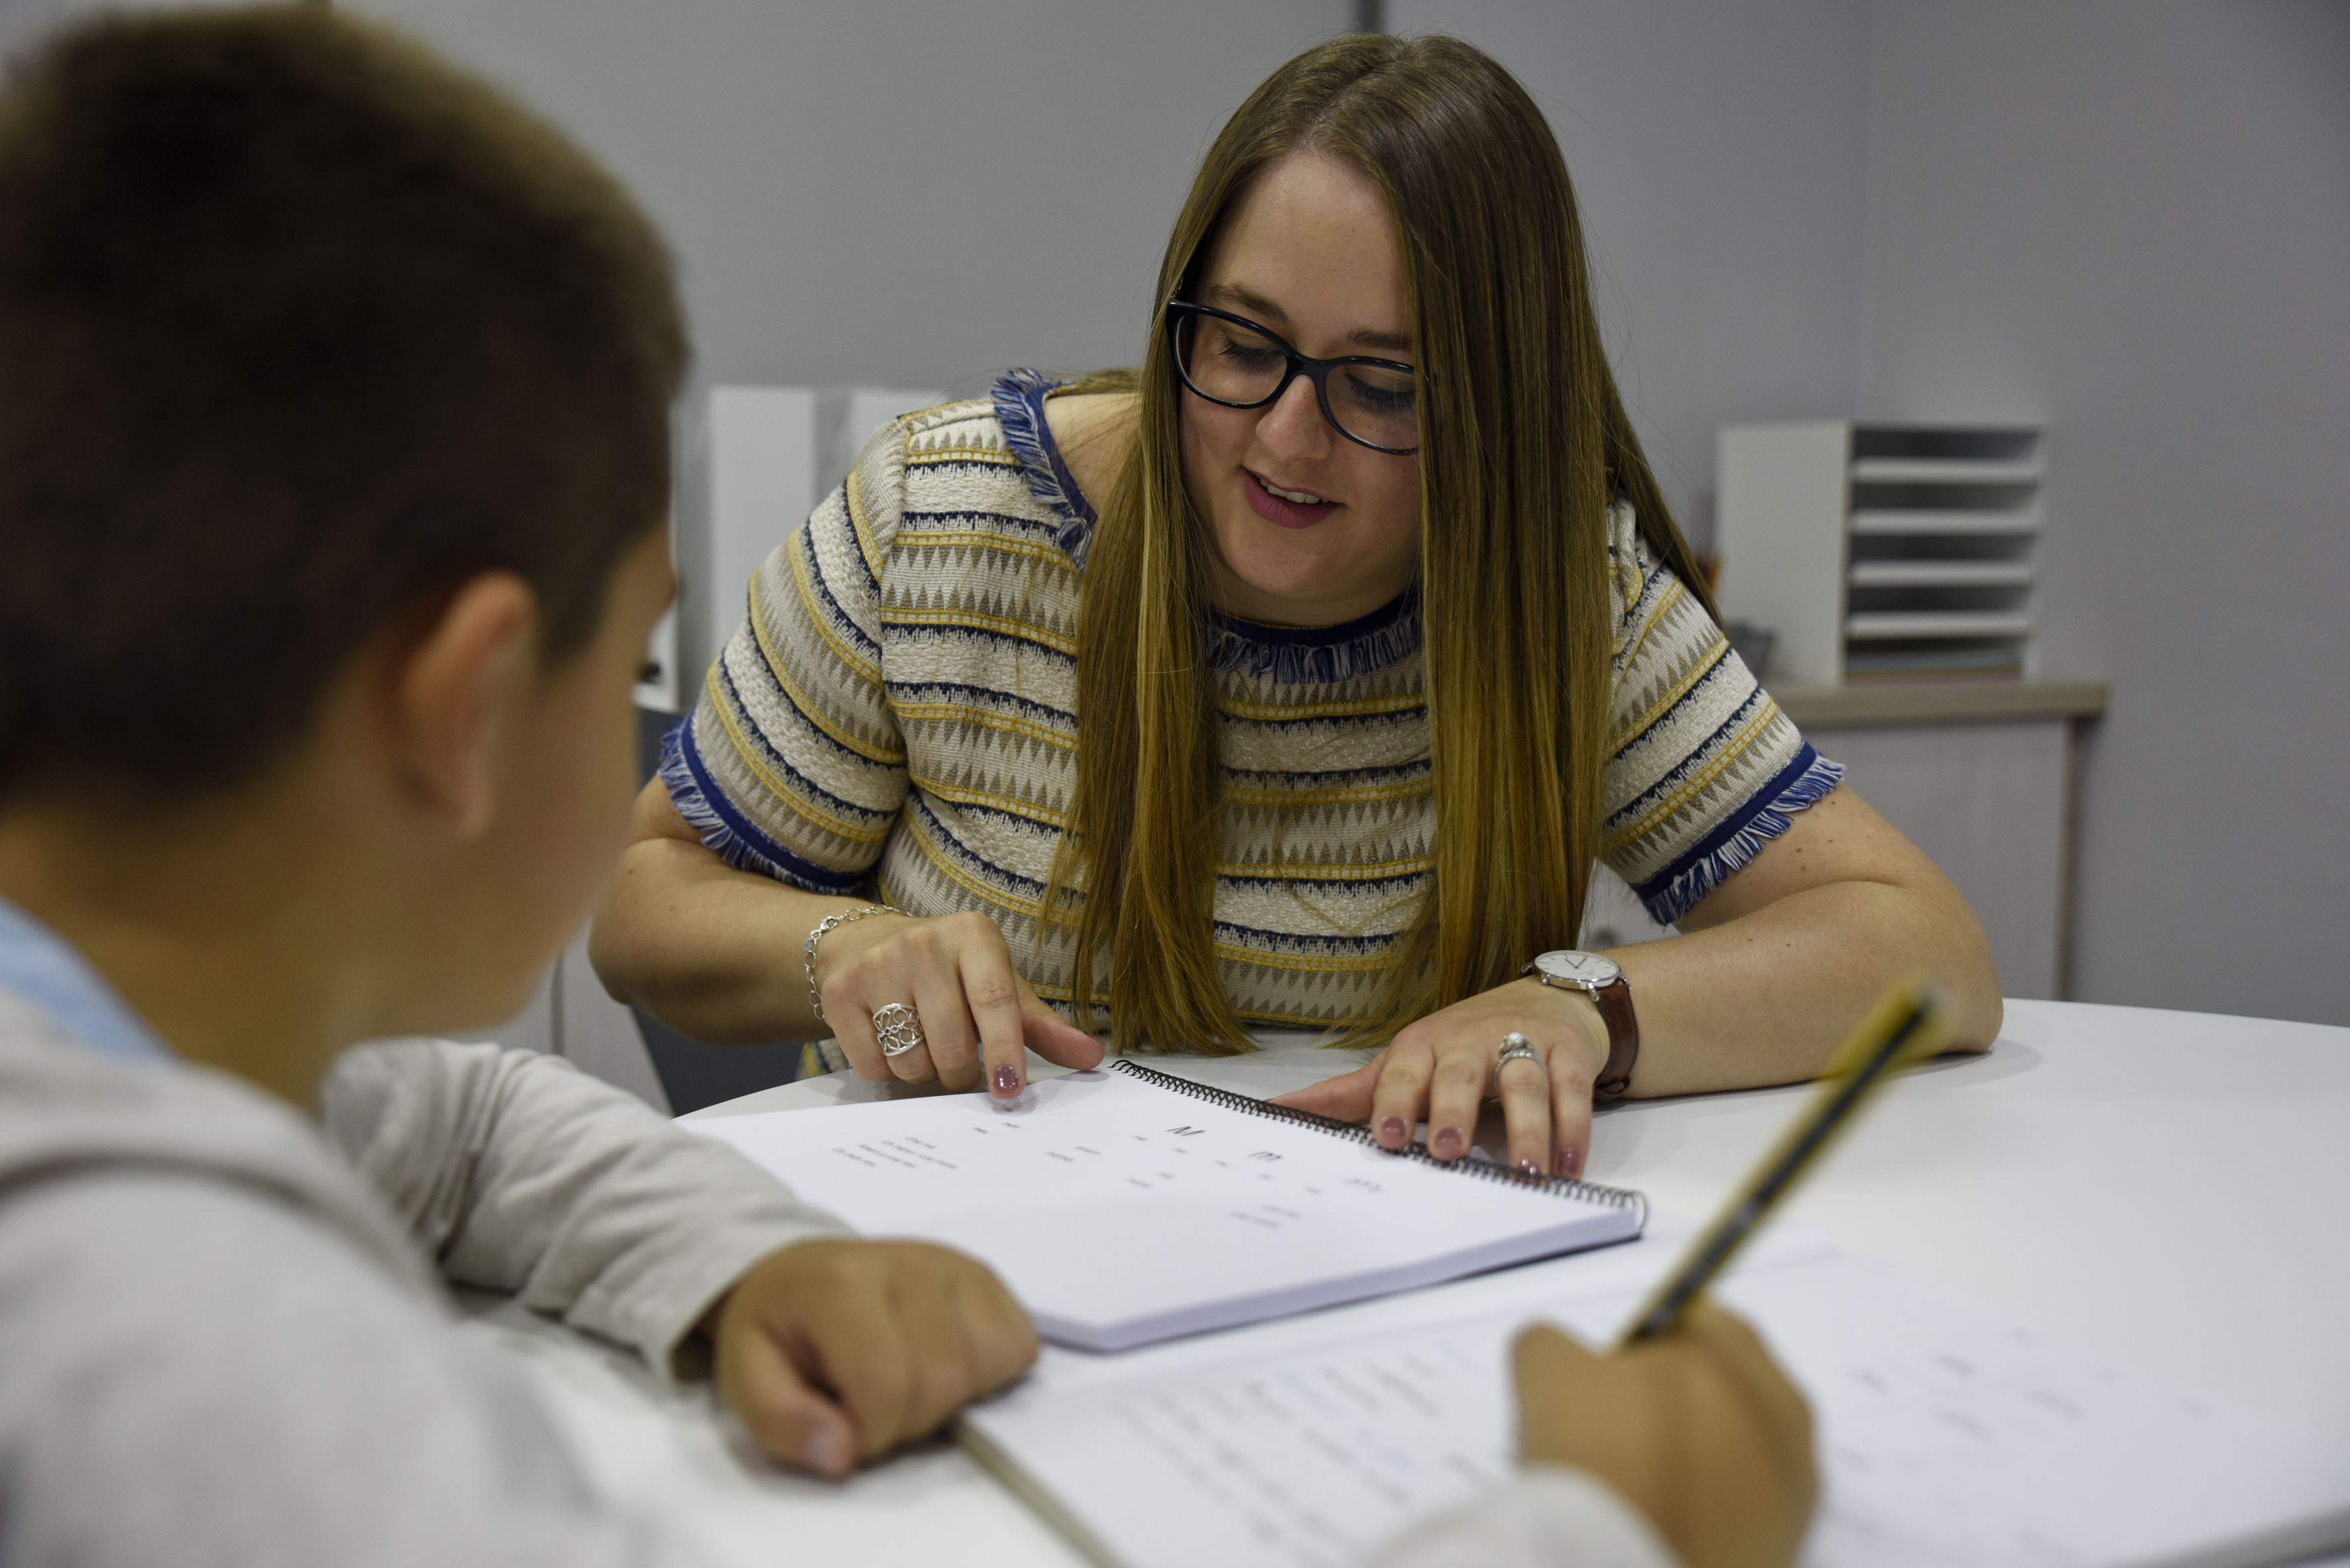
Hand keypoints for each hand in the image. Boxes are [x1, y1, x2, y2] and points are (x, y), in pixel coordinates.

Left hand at [709, 1238, 1038, 1477]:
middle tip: (873, 1411)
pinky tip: (944, 1366)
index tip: (846, 1431)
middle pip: (944, 1378)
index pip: (886, 1381)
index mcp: (839, 1283)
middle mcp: (907, 1261)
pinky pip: (1019, 1344)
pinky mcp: (984, 1276)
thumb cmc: (778, 1330)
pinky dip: (989, 1374)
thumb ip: (782, 1424)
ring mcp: (953, 1264)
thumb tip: (842, 1454)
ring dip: (952, 1400)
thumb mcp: (747, 1380)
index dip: (872, 1433)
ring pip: (991, 1361)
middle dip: (909, 1422)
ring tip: (907, 1385)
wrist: (797, 1274)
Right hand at [812, 909, 1102, 1096]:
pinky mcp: (840, 992)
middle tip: (961, 1066)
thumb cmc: (950, 972)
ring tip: (925, 1047)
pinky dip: (888, 1072)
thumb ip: (1043, 1026)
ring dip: (924, 1074)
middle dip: (962, 1073)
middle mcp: (923, 943)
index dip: (1004, 1051)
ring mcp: (877, 965)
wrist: (864, 943)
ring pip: (912, 1061)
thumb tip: (1093, 1057)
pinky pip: (873, 1065)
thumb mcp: (999, 985)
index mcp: (974, 936)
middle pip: (952, 1043)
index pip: (995, 1000)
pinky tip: (891, 1043)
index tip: (1009, 1089)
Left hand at [1272, 978, 1608, 1176]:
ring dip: (1526, 1128)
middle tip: (1448, 1150)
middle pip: (1463, 1072)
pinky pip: (1573, 1090)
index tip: (1385, 1137)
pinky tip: (1569, 1167)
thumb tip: (1277, 1110)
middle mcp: (1471, 1040)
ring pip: (1525, 1082)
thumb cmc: (1461, 1045)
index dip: (1394, 1102)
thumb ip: (1350, 1094)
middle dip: (1455, 1109)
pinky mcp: (1567, 1052)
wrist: (1543, 1000)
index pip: (1404, 1072)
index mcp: (1423, 1046)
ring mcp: (1522, 1042)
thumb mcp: (1405, 1063)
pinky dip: (1573, 1129)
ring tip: (1525, 1172)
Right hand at [1514, 1308, 1816, 1567]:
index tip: (1604, 1382)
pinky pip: (1735, 1518)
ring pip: (1729, 1459)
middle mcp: (1786, 1421)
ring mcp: (1793, 1493)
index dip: (1642, 1348)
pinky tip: (1653, 1525)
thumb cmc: (1602, 1457)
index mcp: (1740, 1357)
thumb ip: (1552, 1342)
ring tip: (1631, 1491)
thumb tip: (1558, 1356)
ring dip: (1686, 1465)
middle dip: (1670, 1408)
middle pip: (1718, 1395)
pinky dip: (1699, 1517)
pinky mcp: (1784, 1552)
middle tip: (1611, 1437)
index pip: (1693, 1324)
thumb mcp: (1546, 1369)